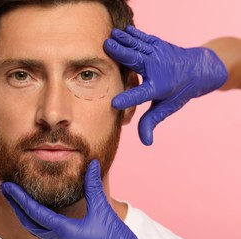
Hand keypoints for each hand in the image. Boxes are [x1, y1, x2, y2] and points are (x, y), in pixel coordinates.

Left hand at [0, 160, 165, 238]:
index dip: (19, 197)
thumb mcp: (102, 210)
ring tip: (18, 199)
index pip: (33, 211)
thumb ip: (93, 186)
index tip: (7, 186)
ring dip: (24, 213)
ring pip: (35, 229)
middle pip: (28, 221)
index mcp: (62, 230)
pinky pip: (44, 233)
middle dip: (16, 204)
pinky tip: (39, 214)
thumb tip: (91, 163)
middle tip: (7, 189)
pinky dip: (36, 221)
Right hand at [104, 26, 227, 144]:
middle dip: (122, 54)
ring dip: (124, 41)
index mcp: (159, 87)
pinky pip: (143, 38)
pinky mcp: (157, 44)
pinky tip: (123, 30)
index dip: (128, 100)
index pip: (142, 95)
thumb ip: (151, 122)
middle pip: (137, 61)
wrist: (198, 68)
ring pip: (139, 46)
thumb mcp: (166, 108)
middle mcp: (158, 69)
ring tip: (110, 37)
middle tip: (106, 48)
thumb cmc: (178, 90)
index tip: (114, 104)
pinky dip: (133, 34)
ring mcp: (158, 54)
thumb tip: (146, 142)